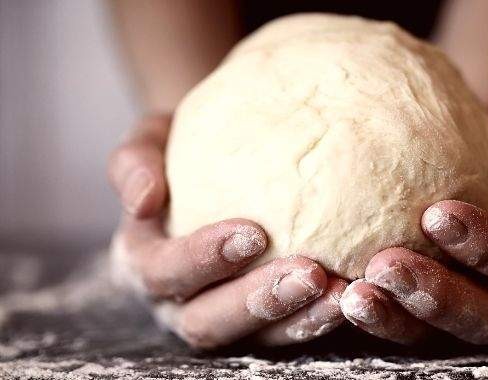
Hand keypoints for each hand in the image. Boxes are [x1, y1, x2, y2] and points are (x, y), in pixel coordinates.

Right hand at [108, 115, 346, 347]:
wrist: (215, 159)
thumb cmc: (180, 147)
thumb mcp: (151, 139)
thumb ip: (135, 160)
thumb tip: (144, 198)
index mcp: (141, 260)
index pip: (162, 271)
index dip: (202, 259)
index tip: (255, 232)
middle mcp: (174, 301)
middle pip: (206, 321)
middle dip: (257, 302)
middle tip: (310, 272)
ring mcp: (218, 316)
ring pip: (253, 337)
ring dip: (298, 319)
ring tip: (343, 292)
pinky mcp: (258, 323)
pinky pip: (286, 332)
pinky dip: (317, 318)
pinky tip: (352, 293)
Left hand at [340, 114, 487, 344]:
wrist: (444, 147)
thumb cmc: (485, 140)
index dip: (487, 247)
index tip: (437, 214)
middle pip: (486, 318)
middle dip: (438, 296)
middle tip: (387, 264)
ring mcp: (455, 310)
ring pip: (433, 333)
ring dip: (394, 316)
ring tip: (354, 293)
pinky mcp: (412, 313)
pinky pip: (393, 326)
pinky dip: (368, 314)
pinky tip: (336, 291)